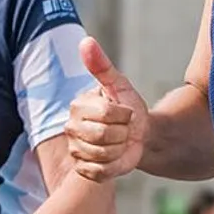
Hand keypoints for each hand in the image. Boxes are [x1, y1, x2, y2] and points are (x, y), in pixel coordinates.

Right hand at [66, 37, 148, 182]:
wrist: (141, 134)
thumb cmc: (128, 107)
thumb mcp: (119, 84)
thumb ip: (101, 65)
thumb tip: (86, 41)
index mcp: (78, 107)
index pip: (106, 114)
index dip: (124, 115)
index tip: (125, 112)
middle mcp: (72, 129)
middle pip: (104, 135)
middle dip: (123, 132)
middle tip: (123, 128)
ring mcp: (76, 151)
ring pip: (104, 154)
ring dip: (121, 148)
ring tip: (120, 142)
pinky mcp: (85, 170)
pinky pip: (102, 172)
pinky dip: (116, 165)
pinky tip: (116, 157)